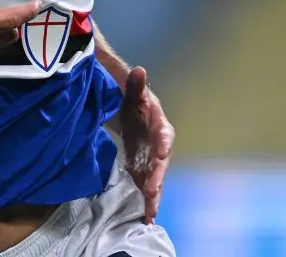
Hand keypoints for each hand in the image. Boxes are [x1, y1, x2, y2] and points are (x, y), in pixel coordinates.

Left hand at [120, 66, 174, 223]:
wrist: (121, 104)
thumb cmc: (128, 95)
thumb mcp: (129, 88)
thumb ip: (134, 83)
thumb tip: (139, 70)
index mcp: (158, 123)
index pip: (164, 134)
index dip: (163, 144)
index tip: (161, 154)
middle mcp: (158, 142)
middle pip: (160, 162)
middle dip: (157, 178)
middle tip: (152, 193)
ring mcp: (150, 156)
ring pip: (154, 177)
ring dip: (152, 195)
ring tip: (149, 213)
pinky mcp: (140, 165)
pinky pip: (144, 183)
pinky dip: (144, 198)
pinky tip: (144, 216)